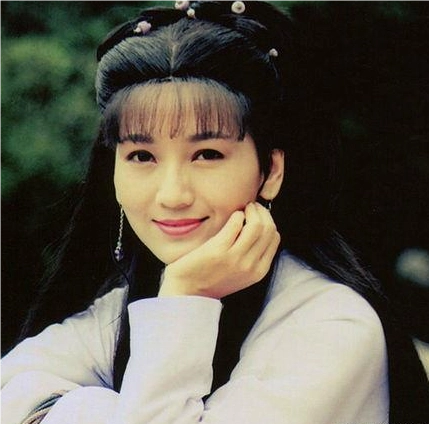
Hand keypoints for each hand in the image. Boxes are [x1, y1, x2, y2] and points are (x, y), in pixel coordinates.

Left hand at [158, 202, 280, 298]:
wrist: (186, 292)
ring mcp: (235, 258)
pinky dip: (236, 215)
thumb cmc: (211, 278)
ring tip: (242, 209)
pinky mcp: (218, 250)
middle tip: (251, 207)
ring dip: (251, 210)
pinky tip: (230, 217)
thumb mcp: (239, 272)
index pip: (275, 237)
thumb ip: (252, 254)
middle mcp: (250, 266)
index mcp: (258, 271)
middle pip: (268, 229)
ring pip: (257, 225)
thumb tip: (257, 225)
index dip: (268, 221)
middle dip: (262, 212)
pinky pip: (235, 223)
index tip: (257, 215)